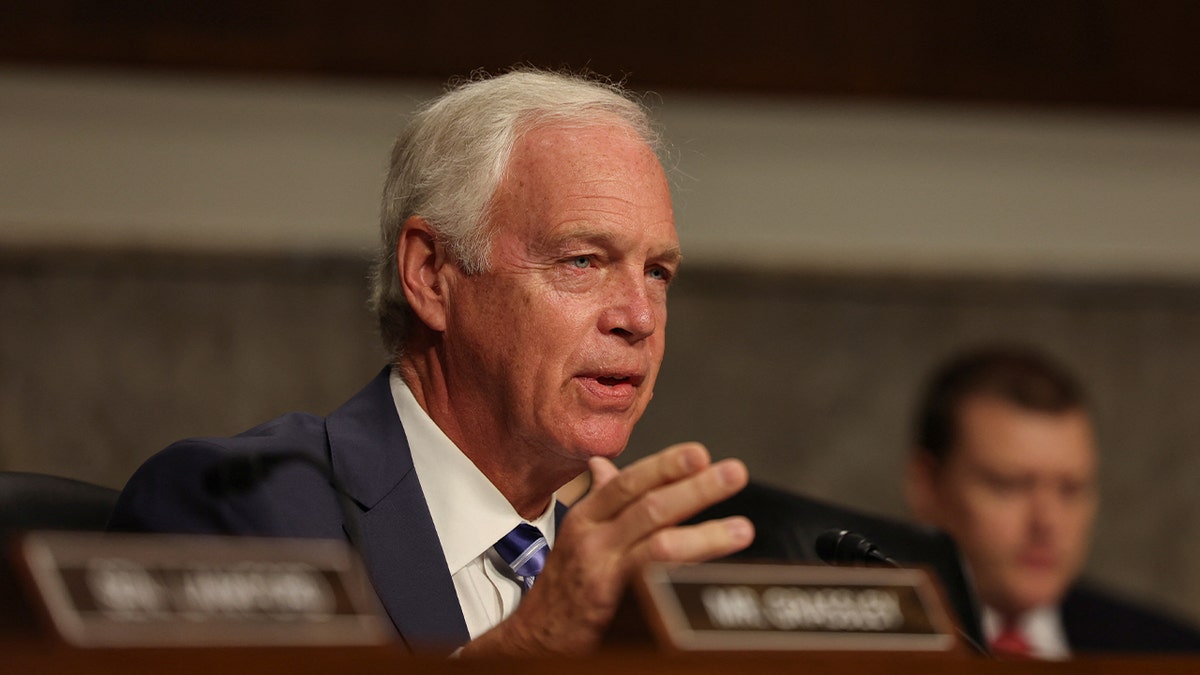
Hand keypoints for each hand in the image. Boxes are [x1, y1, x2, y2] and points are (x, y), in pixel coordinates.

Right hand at [462, 442, 752, 655]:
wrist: (535, 637)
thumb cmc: (563, 582)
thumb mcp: (577, 533)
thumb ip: (601, 499)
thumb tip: (605, 464)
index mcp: (588, 516)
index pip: (630, 481)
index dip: (665, 465)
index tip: (700, 453)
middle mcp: (593, 540)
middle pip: (649, 507)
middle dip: (695, 489)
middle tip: (733, 473)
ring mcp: (603, 575)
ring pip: (657, 546)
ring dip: (704, 535)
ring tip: (741, 529)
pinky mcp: (611, 609)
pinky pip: (652, 588)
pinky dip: (682, 577)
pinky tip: (709, 575)